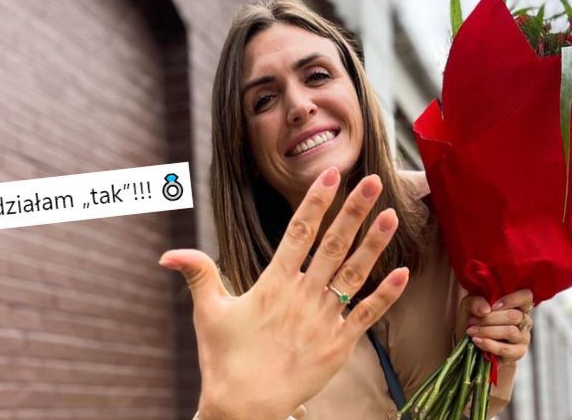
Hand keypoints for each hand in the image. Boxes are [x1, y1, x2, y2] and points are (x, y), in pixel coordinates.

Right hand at [159, 167, 408, 419]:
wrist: (244, 409)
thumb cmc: (224, 360)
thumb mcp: (208, 312)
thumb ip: (198, 274)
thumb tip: (167, 254)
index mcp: (273, 284)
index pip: (298, 232)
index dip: (315, 201)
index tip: (330, 175)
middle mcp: (302, 297)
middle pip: (332, 245)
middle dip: (353, 211)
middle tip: (371, 181)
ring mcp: (323, 321)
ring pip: (354, 274)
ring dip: (374, 244)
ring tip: (391, 214)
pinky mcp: (338, 345)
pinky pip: (366, 315)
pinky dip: (386, 295)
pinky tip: (404, 272)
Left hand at [455, 289, 532, 365]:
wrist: (469, 346)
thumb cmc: (473, 323)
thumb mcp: (468, 307)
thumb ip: (474, 302)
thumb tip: (485, 309)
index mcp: (516, 305)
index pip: (526, 296)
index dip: (511, 299)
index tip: (492, 306)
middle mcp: (524, 321)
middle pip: (514, 315)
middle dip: (489, 318)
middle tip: (472, 321)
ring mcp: (523, 338)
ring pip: (510, 331)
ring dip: (487, 331)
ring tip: (471, 331)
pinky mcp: (517, 353)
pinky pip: (505, 349)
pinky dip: (488, 344)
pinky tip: (477, 341)